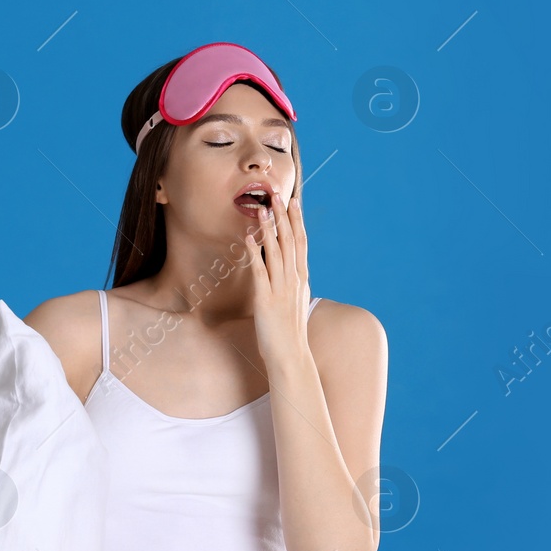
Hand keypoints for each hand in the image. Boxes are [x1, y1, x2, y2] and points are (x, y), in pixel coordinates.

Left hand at [244, 188, 311, 365]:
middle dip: (283, 217)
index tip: (293, 202)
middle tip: (277, 195)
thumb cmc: (290, 331)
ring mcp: (281, 289)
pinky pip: (260, 271)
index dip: (297, 221)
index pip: (301, 242)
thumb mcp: (295, 301)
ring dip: (269, 229)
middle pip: (290, 241)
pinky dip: (255, 253)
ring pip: (276, 252)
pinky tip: (249, 238)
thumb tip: (286, 268)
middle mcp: (294, 280)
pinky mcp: (266, 299)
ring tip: (263, 209)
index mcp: (302, 278)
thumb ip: (291, 283)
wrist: (291, 355)